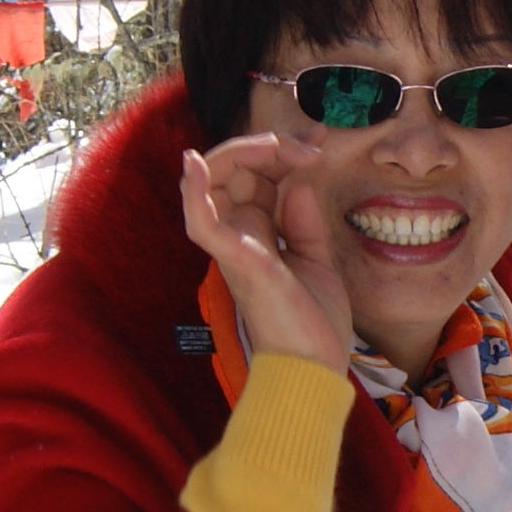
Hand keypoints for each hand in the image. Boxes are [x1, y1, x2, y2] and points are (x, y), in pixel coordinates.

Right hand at [180, 134, 354, 378]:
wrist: (316, 366)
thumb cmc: (313, 322)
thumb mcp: (314, 257)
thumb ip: (302, 220)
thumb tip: (297, 182)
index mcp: (257, 233)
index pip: (256, 175)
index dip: (282, 151)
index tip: (318, 144)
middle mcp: (239, 234)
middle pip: (235, 169)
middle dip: (270, 145)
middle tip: (310, 146)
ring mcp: (233, 244)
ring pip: (215, 180)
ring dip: (243, 152)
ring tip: (280, 146)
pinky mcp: (234, 258)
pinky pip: (200, 220)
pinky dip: (193, 190)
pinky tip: (193, 163)